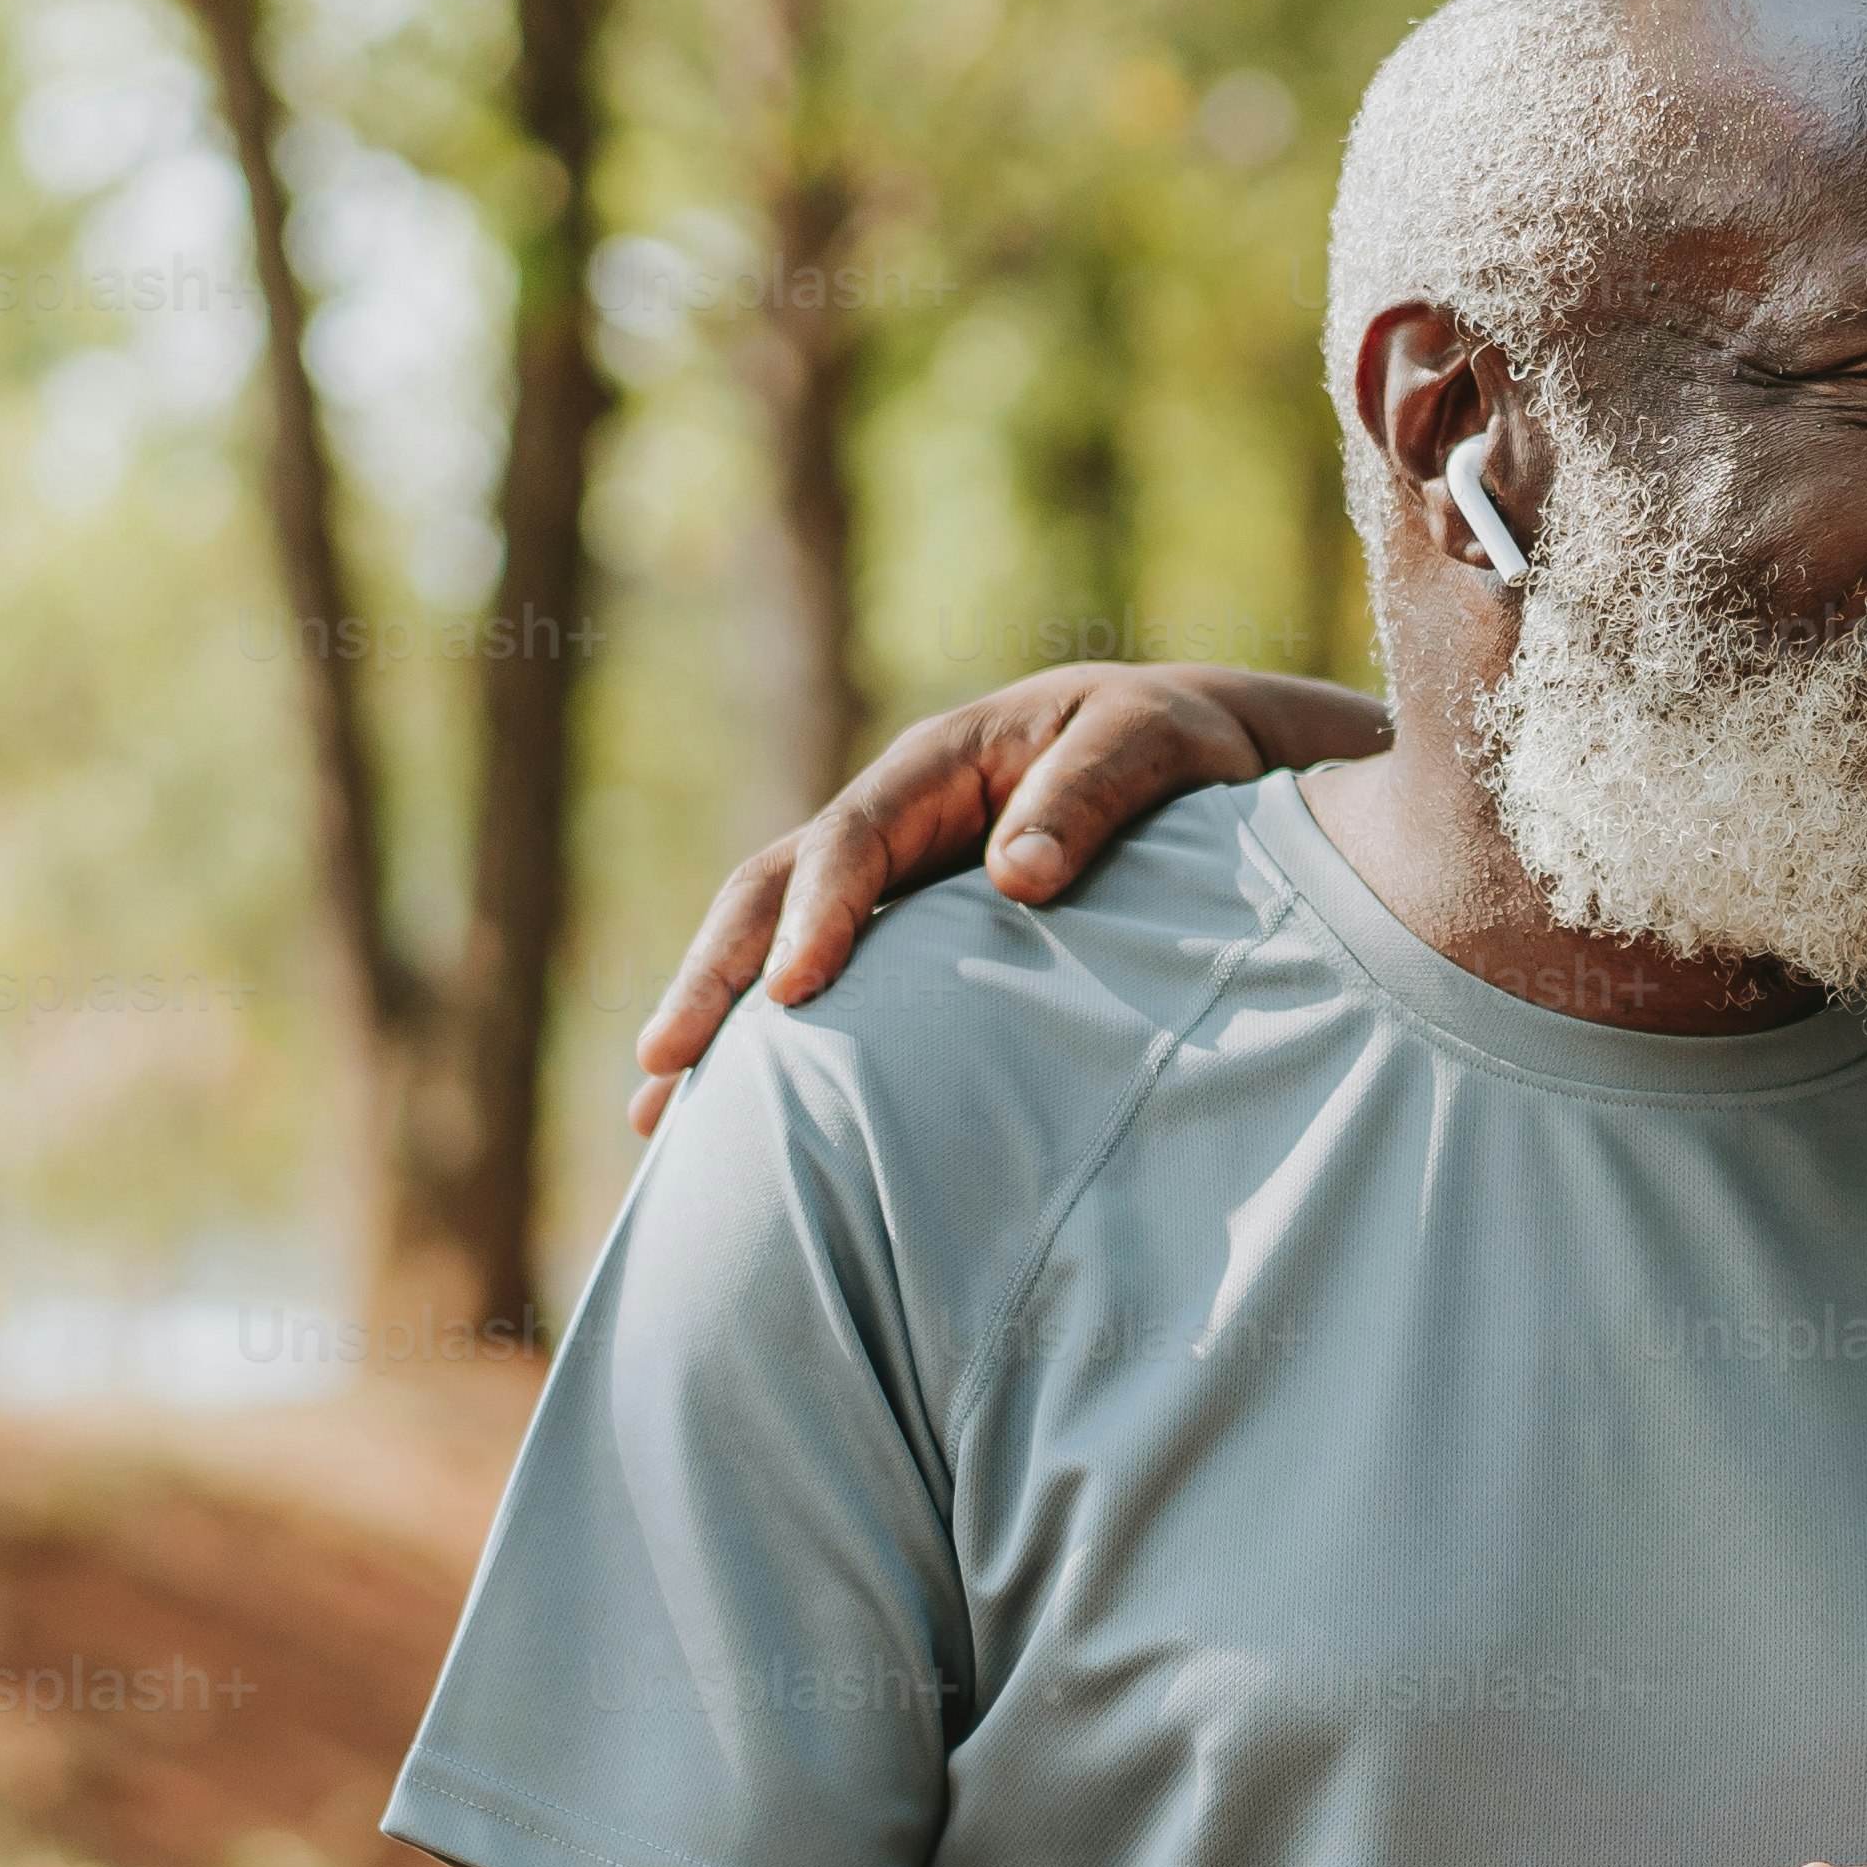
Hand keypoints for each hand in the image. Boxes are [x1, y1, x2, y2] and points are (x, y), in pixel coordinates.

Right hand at [624, 660, 1389, 1130]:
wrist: (1209, 756)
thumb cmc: (1185, 747)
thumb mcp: (1156, 744)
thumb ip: (1094, 796)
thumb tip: (1018, 875)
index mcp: (940, 766)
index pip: (853, 840)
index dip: (820, 912)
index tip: (798, 990)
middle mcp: (894, 818)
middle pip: (774, 891)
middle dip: (718, 976)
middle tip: (664, 1066)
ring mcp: (893, 878)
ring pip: (776, 941)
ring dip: (719, 1021)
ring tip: (656, 1121)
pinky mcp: (911, 933)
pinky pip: (827, 980)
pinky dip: (773, 1041)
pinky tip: (732, 1122)